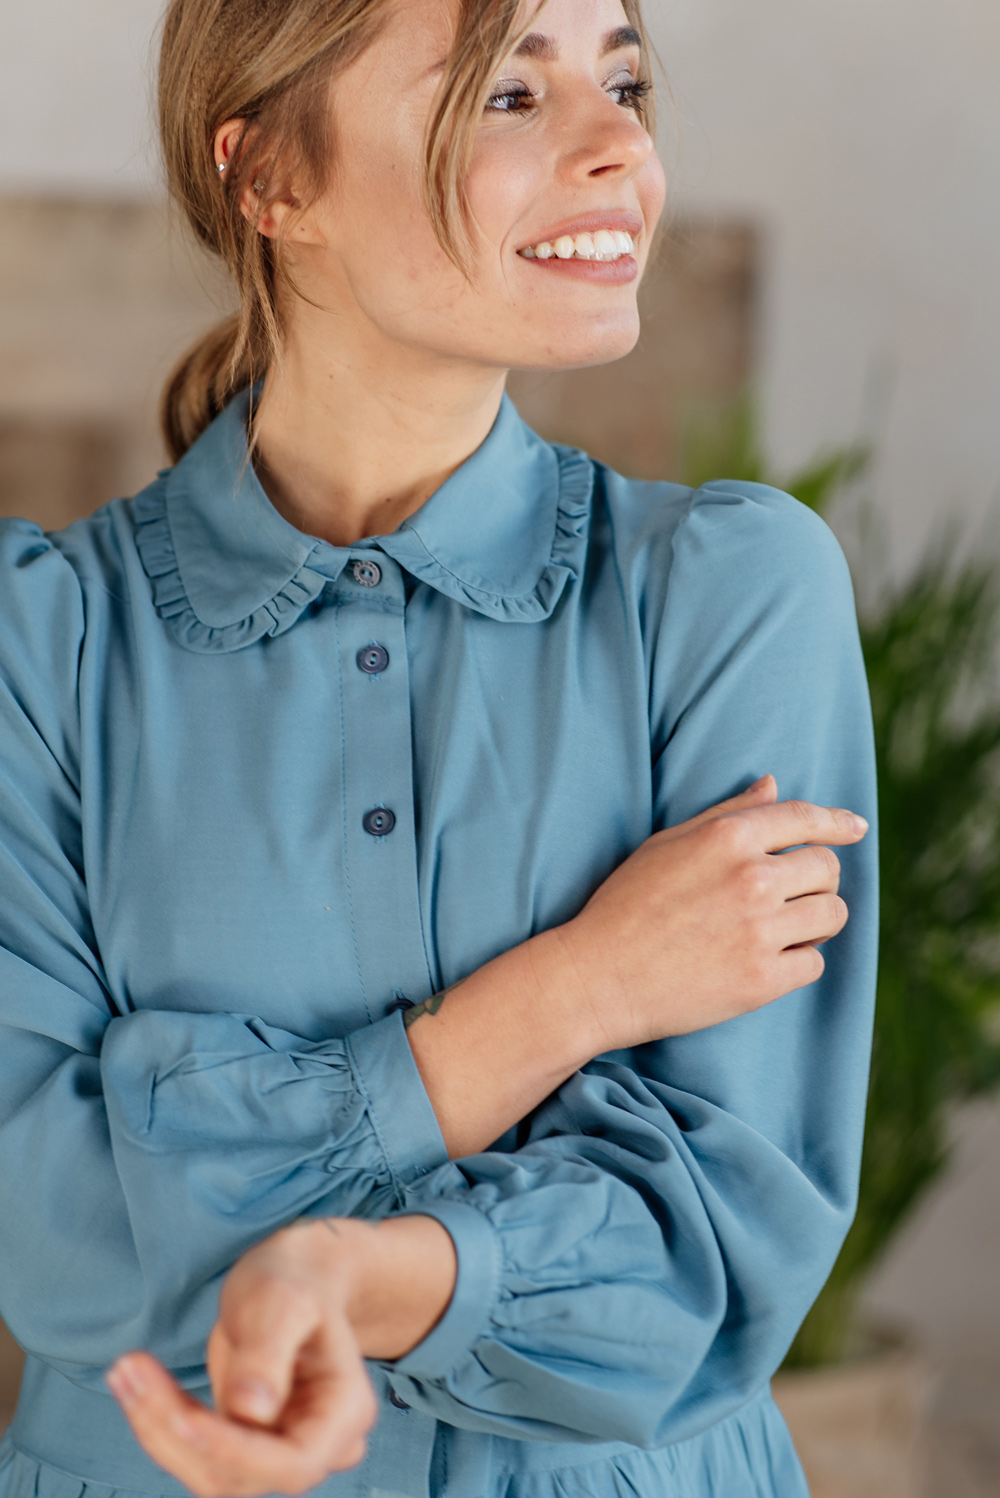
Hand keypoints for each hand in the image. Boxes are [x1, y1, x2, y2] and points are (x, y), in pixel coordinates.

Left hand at [106, 1215, 455, 1497]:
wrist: (294, 1277)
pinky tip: (135, 1379)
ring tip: (125, 1371)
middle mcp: (317, 1446)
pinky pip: (194, 1453)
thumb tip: (253, 1412)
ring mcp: (278, 1451)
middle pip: (241, 1474)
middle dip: (178, 1432)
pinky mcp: (242, 1445)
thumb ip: (269, 1353)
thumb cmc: (295, 1281)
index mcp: (346, 1414)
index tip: (181, 1415)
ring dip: (159, 1430)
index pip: (291, 1462)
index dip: (234, 1450)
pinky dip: (159, 1422)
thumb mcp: (284, 1301)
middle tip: (130, 1369)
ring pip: (209, 1473)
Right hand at [555, 775, 867, 1051]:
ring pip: (831, 914)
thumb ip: (727, 813)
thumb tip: (773, 784)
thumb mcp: (668, 844)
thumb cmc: (626, 904)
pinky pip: (815, 962)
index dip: (837, 822)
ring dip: (817, 919)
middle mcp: (750, 878)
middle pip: (827, 868)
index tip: (856, 828)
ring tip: (786, 926)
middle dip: (818, 878)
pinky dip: (800, 960)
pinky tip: (768, 959)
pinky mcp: (763, 980)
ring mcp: (759, 930)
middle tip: (793, 893)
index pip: (803, 818)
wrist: (598, 976)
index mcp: (726, 837)